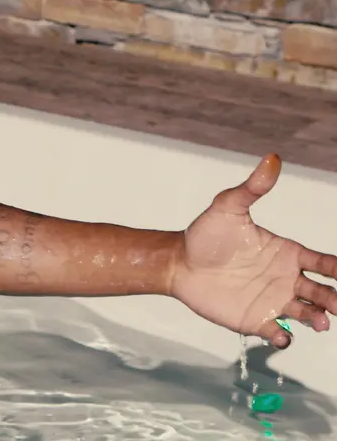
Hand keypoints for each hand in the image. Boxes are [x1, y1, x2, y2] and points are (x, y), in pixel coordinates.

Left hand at [171, 154, 336, 348]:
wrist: (177, 263)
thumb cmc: (204, 235)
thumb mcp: (227, 207)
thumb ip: (252, 187)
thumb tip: (272, 159)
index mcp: (287, 252)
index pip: (324, 263)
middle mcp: (286, 278)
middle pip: (323, 292)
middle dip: (335, 299)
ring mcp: (273, 300)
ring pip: (307, 314)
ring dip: (318, 319)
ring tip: (319, 322)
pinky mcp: (255, 319)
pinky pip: (277, 333)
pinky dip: (284, 338)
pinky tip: (283, 336)